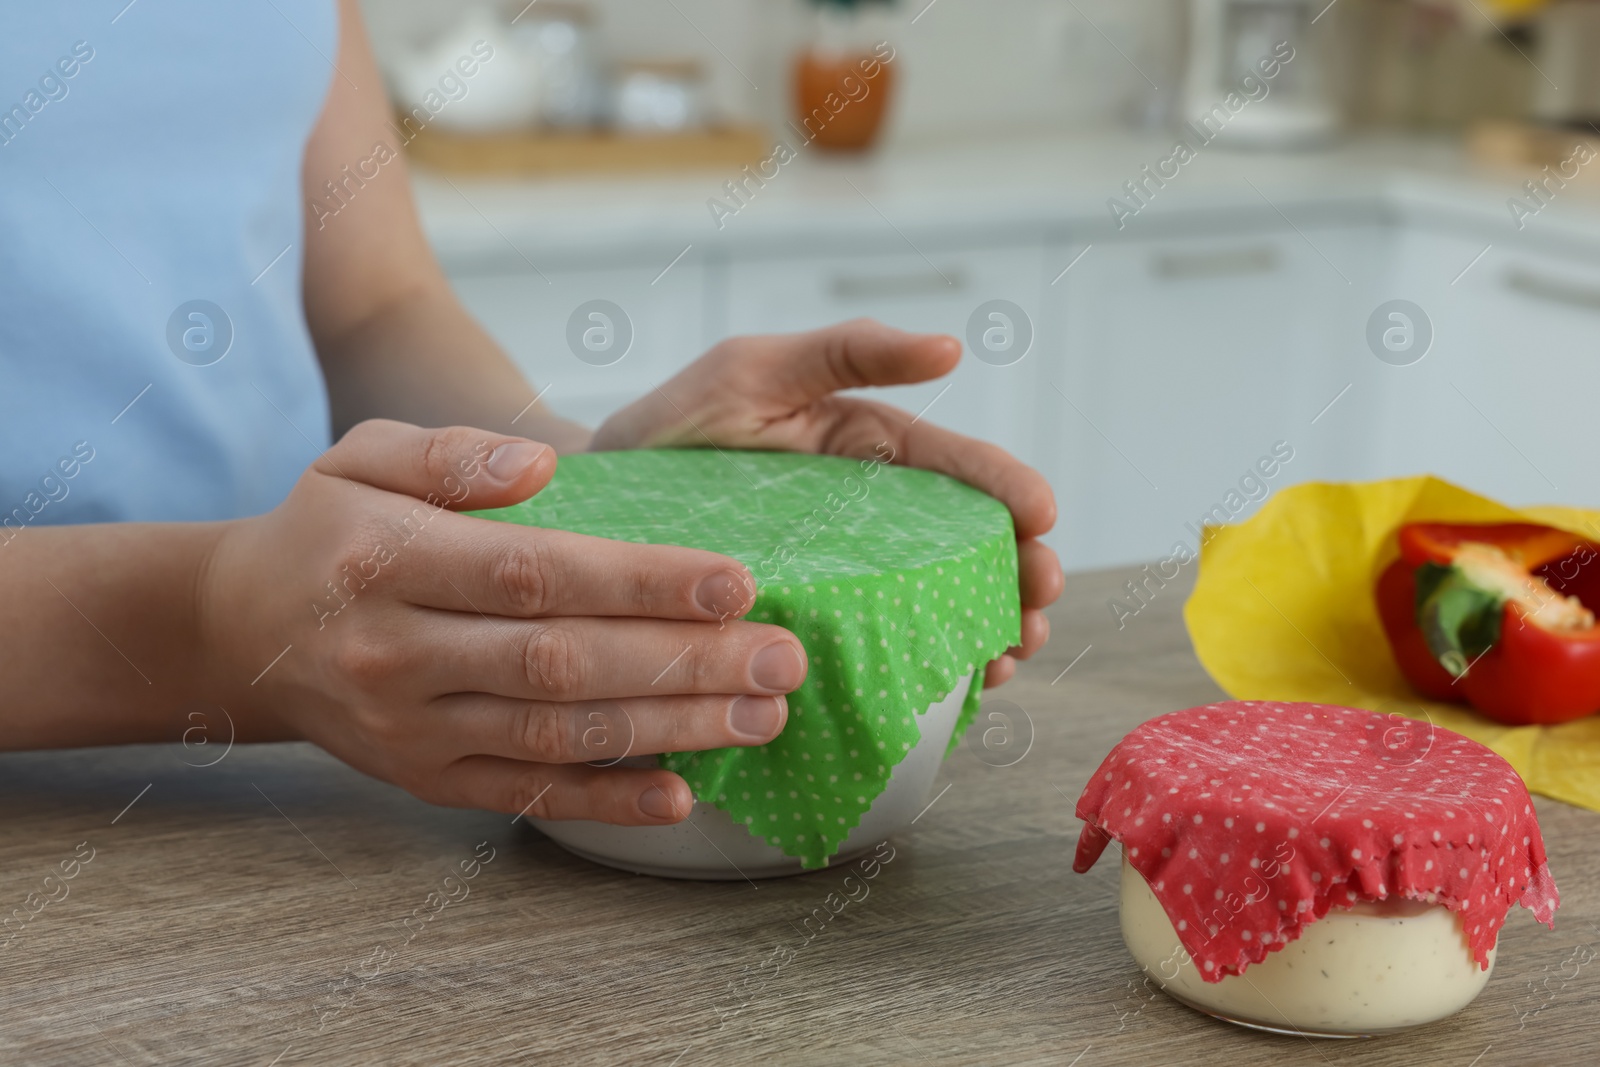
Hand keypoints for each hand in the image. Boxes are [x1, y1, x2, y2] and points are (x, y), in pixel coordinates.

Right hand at [198, 420, 808, 824]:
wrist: (240, 630)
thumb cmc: (327, 529)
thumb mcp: (362, 456)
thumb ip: (451, 453)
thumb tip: (543, 464)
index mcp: (390, 560)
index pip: (534, 573)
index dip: (639, 582)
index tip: (735, 583)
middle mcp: (400, 653)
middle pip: (561, 662)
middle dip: (682, 663)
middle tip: (782, 659)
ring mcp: (412, 728)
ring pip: (556, 735)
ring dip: (668, 730)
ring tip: (762, 717)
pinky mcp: (426, 779)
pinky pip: (524, 797)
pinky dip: (605, 803)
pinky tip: (681, 796)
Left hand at [592, 319, 1062, 685]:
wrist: (595, 510)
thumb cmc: (672, 427)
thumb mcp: (753, 369)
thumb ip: (845, 351)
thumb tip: (952, 349)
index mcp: (864, 451)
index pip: (953, 468)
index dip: (1006, 490)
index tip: (1043, 517)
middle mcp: (866, 520)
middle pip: (963, 547)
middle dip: (1015, 575)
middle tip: (1037, 604)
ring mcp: (844, 578)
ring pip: (936, 605)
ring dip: (986, 629)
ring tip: (1009, 656)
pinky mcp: (812, 628)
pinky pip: (880, 652)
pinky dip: (926, 670)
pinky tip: (954, 690)